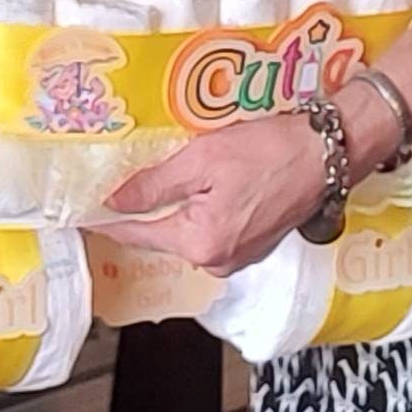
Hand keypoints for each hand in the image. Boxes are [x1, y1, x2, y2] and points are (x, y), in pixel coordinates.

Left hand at [101, 115, 325, 274]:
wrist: (328, 151)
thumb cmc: (270, 151)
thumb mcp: (201, 160)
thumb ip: (153, 186)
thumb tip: (115, 201)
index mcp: (200, 244)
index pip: (137, 233)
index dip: (107, 220)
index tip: (82, 212)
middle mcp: (218, 260)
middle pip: (163, 234)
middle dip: (144, 209)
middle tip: (121, 181)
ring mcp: (239, 255)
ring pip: (188, 230)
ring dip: (175, 207)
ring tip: (164, 177)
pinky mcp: (254, 243)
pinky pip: (212, 228)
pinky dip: (201, 208)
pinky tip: (203, 184)